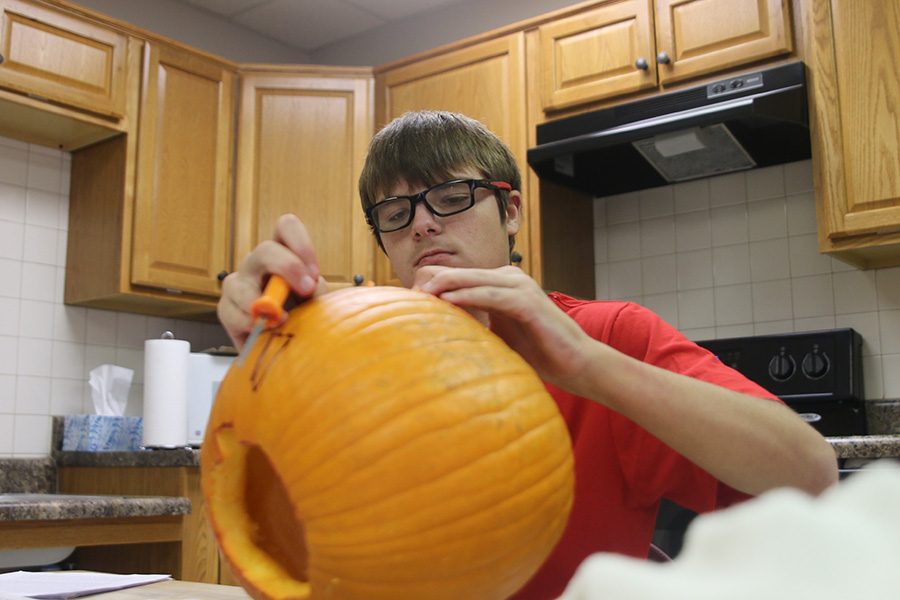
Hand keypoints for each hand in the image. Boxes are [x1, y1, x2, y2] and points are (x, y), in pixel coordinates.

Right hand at [217, 214, 325, 348]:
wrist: (287, 347)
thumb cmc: (304, 319)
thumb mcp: (317, 303)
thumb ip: (316, 291)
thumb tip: (310, 285)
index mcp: (283, 254)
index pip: (285, 227)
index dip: (300, 243)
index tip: (313, 272)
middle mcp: (258, 265)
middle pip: (265, 250)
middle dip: (287, 267)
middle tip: (305, 290)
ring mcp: (239, 284)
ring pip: (239, 282)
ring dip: (261, 302)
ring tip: (278, 320)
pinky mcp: (227, 309)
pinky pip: (229, 310)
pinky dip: (247, 321)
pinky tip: (260, 329)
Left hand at [415, 265, 595, 392]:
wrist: (576, 364)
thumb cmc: (538, 352)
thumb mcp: (496, 335)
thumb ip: (473, 325)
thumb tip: (438, 332)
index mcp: (500, 283)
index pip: (458, 275)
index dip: (432, 284)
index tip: (407, 301)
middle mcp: (509, 278)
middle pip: (460, 272)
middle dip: (432, 282)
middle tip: (408, 297)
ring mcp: (519, 286)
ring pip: (472, 279)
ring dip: (444, 285)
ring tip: (420, 295)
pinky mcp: (527, 301)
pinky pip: (491, 294)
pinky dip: (468, 296)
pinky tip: (448, 301)